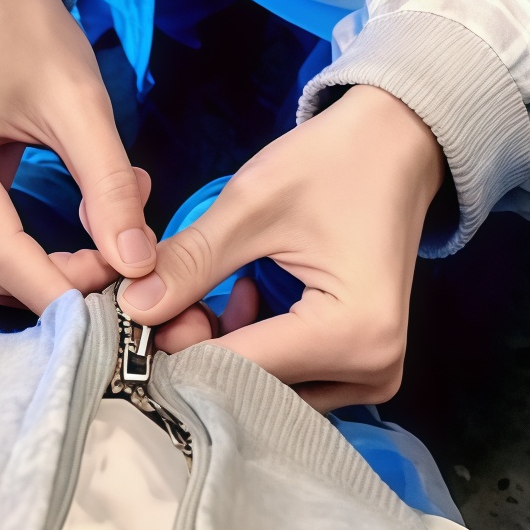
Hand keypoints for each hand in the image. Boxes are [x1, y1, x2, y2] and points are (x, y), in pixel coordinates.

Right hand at [0, 0, 156, 314]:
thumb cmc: (30, 34)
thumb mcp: (82, 102)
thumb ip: (109, 186)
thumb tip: (138, 265)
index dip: (57, 283)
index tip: (120, 292)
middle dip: (56, 279)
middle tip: (125, 258)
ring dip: (42, 270)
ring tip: (104, 233)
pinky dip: (21, 256)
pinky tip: (69, 234)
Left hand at [119, 84, 443, 409]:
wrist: (397, 144)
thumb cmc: (333, 162)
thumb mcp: (252, 204)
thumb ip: (191, 261)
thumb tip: (131, 307)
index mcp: (353, 333)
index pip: (240, 368)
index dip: (179, 346)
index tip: (136, 313)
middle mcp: (372, 371)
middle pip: (255, 385)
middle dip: (202, 346)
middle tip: (171, 292)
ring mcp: (374, 375)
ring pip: (269, 386)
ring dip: (227, 346)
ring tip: (218, 285)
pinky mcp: (366, 366)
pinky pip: (293, 376)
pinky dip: (257, 345)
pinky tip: (247, 296)